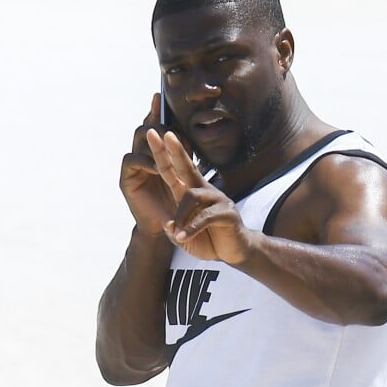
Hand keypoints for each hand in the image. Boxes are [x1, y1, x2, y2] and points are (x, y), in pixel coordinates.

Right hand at [120, 93, 180, 236]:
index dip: (155, 111)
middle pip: (145, 128)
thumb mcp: (183, 176)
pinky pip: (132, 160)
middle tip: (169, 128)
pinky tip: (157, 167)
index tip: (159, 95)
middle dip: (157, 123)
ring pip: (138, 140)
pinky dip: (146, 161)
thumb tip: (189, 135)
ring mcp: (133, 167)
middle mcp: (142, 156)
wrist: (168, 229)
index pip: (155, 127)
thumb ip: (182, 156)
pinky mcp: (126, 179)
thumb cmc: (178, 203)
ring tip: (165, 147)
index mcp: (156, 153)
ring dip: (153, 140)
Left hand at [146, 129, 253, 263]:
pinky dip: (191, 228)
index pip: (174, 170)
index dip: (163, 154)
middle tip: (164, 134)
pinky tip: (183, 237)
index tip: (152, 134)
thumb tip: (167, 223)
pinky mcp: (227, 212)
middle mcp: (203, 191)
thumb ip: (173, 230)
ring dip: (180, 216)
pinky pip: (204, 216)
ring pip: (191, 196)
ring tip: (176, 233)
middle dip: (175, 151)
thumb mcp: (183, 238)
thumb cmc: (209, 241)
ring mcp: (217, 199)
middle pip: (187, 167)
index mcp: (190, 193)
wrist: (234, 253)